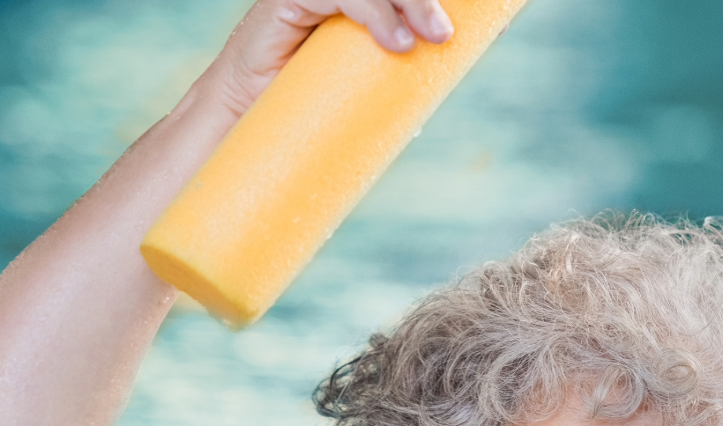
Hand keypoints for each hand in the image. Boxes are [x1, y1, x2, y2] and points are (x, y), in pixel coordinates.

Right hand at [204, 0, 455, 116]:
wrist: (246, 117)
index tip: (476, 20)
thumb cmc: (308, 100)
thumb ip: (397, 59)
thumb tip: (451, 54)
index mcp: (357, 0)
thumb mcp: (364, 76)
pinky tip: (396, 41)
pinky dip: (373, 14)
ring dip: (411, 2)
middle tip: (452, 29)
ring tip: (436, 36)